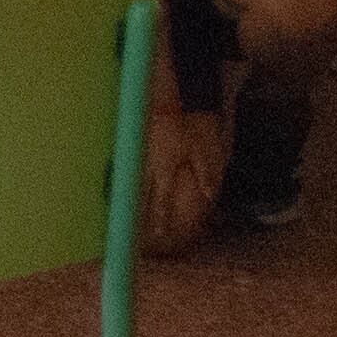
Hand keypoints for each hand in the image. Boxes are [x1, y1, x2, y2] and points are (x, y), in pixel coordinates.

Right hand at [140, 104, 224, 252]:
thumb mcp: (199, 151)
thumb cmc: (184, 127)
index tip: (159, 232)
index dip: (161, 217)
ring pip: (134, 182)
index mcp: (165, 169)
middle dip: (141, 213)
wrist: (166, 103)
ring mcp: (141, 156)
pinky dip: (128, 180)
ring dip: (132, 198)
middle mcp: (150, 166)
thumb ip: (204, 174)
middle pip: (143, 195)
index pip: (161, 199)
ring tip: (128, 212)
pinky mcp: (138, 147)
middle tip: (138, 229)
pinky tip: (126, 185)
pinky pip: (131, 169)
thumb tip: (210, 195)